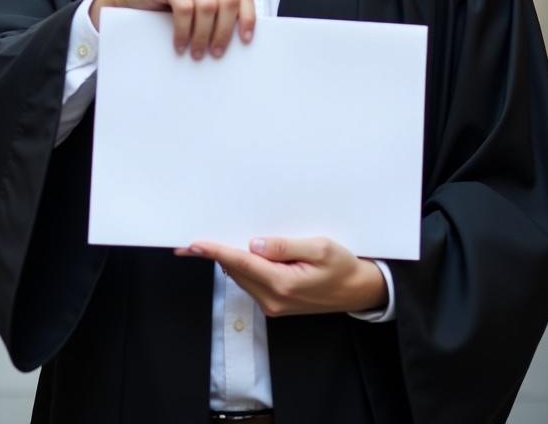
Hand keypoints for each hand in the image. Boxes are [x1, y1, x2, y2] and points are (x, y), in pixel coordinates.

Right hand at [89, 0, 255, 58]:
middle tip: (216, 54)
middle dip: (224, 31)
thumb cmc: (164, 5)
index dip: (248, 17)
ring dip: (203, 35)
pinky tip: (179, 44)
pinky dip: (184, 31)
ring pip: (207, 7)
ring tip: (196, 53)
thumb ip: (215, 11)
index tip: (246, 40)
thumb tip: (238, 39)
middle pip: (228, 1)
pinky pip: (184, 9)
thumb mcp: (195, 5)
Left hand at [176, 236, 386, 316]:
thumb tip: (254, 243)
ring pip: (240, 277)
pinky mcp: (275, 304)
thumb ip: (285, 246)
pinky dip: (240, 267)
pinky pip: (250, 282)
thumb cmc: (342, 266)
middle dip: (214, 255)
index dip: (215, 252)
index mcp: (283, 284)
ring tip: (209, 244)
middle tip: (190, 243)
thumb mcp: (319, 248)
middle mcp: (273, 299)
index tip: (194, 244)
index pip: (241, 263)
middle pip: (235, 271)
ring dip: (226, 261)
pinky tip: (238, 254)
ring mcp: (272, 304)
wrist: (357, 291)